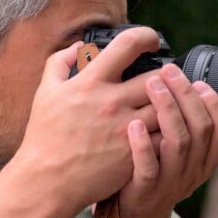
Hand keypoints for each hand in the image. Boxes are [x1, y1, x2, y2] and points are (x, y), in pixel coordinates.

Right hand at [7, 27, 162, 211]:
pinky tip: (166, 129)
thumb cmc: (45, 137)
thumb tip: (78, 46)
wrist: (47, 181)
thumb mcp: (45, 93)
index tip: (152, 41)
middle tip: (167, 80)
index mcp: (90, 82)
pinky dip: (169, 130)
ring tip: (172, 104)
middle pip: (157, 77)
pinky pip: (165, 135)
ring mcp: (125, 128)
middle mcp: (111, 102)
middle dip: (166, 76)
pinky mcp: (135, 152)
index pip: (127, 45)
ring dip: (172, 103)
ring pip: (167, 106)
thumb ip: (59, 63)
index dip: (146, 36)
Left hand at [119, 63, 217, 217]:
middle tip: (169, 72)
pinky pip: (149, 166)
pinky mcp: (146, 191)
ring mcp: (170, 182)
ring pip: (179, 143)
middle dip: (186, 95)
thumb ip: (187, 126)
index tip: (199, 82)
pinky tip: (134, 122)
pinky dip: (143, 143)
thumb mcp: (181, 155)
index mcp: (206, 161)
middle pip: (201, 129)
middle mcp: (193, 171)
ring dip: (167, 110)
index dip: (215, 104)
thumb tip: (184, 82)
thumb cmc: (156, 173)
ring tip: (152, 85)